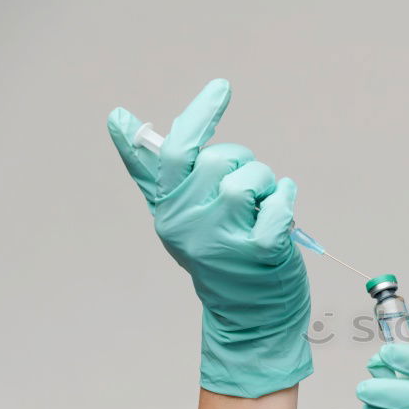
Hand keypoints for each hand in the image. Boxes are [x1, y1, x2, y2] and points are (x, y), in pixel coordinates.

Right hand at [107, 79, 311, 397]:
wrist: (250, 320)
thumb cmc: (224, 260)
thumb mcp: (187, 218)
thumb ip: (159, 173)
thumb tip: (121, 119)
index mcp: (169, 210)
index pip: (174, 152)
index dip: (198, 116)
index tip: (221, 89)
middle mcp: (188, 225)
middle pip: (218, 159)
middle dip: (244, 163)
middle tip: (252, 190)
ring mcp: (222, 240)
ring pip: (247, 178)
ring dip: (267, 184)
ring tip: (267, 206)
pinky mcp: (258, 254)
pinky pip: (277, 206)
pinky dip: (286, 203)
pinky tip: (283, 214)